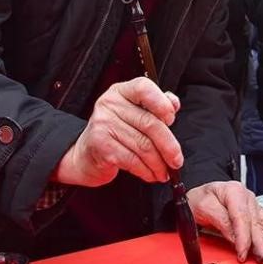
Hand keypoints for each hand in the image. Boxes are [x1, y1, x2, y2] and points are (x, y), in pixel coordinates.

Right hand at [53, 77, 182, 186]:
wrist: (85, 154)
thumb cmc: (116, 132)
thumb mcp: (134, 112)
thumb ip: (155, 105)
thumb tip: (174, 103)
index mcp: (121, 91)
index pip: (144, 88)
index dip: (162, 104)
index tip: (172, 120)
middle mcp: (110, 104)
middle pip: (149, 123)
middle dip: (169, 146)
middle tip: (176, 160)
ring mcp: (103, 124)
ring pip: (143, 146)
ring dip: (158, 164)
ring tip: (164, 171)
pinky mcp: (101, 146)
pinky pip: (132, 160)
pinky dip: (146, 171)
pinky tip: (150, 174)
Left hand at [187, 181, 262, 263]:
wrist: (201, 197)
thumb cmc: (201, 200)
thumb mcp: (203, 206)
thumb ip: (220, 220)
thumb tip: (235, 238)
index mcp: (234, 191)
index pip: (242, 217)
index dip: (244, 238)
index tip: (242, 254)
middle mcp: (248, 199)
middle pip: (258, 223)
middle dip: (261, 243)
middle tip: (260, 259)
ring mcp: (255, 208)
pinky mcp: (258, 217)